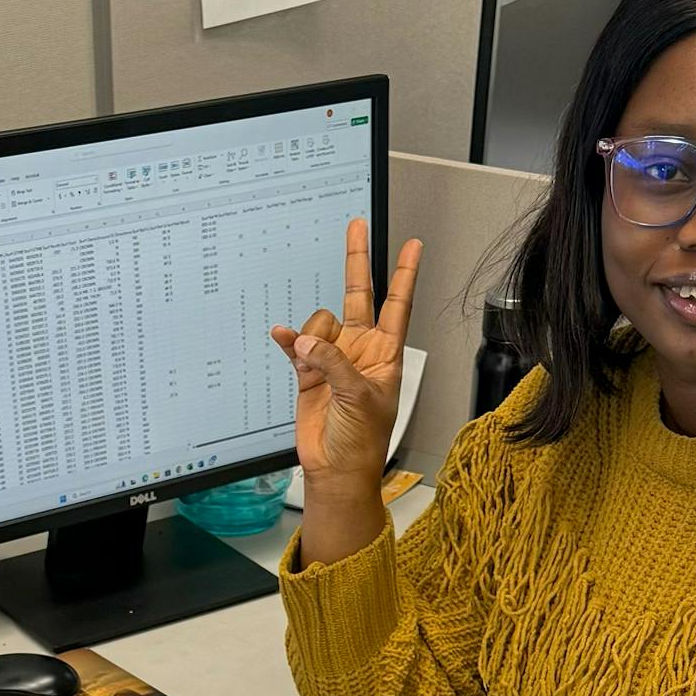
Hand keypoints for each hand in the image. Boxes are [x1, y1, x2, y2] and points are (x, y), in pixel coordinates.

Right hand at [271, 217, 422, 494]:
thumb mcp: (359, 397)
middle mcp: (360, 350)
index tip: (413, 246)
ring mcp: (333, 358)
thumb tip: (307, 340)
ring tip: (312, 364)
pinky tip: (282, 336)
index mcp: (385, 353)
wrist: (335, 468)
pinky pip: (295, 344)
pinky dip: (288, 340)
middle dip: (357, 261)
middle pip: (359, 295)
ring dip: (312, 336)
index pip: (397, 305)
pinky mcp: (308, 371)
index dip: (404, 275)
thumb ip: (334, 362)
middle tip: (356, 226)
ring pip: (319, 323)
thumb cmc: (363, 440)